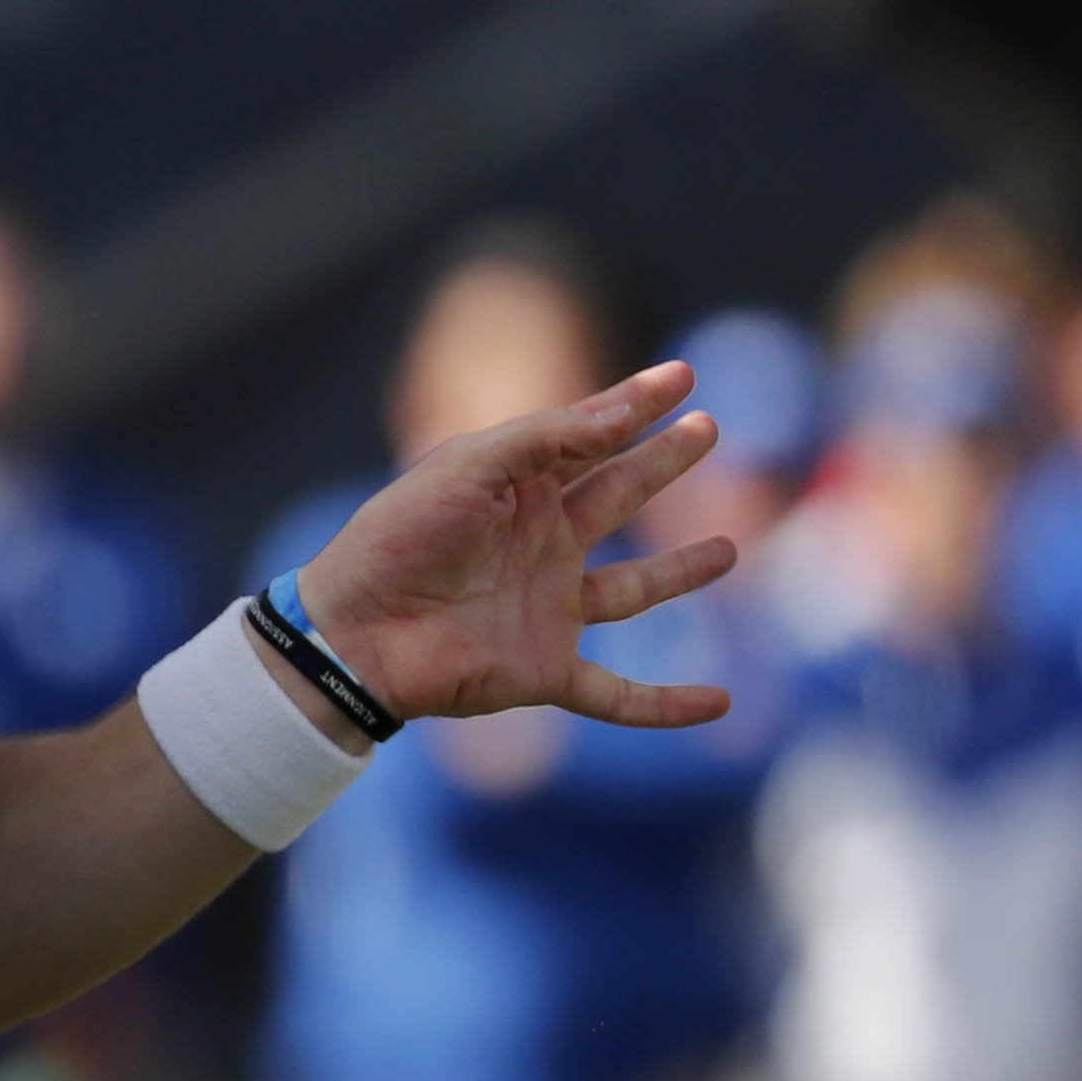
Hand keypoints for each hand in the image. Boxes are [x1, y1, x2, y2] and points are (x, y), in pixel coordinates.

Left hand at [299, 363, 736, 728]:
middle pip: (617, 497)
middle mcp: (538, 545)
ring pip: (632, 591)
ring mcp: (546, 610)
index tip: (682, 374)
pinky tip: (719, 704)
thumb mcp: (470, 467)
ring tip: (728, 549)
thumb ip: (547, 437)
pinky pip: (618, 696)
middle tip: (707, 426)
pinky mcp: (544, 671)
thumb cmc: (398, 539)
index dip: (635, 404)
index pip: (588, 437)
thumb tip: (622, 411)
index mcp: (515, 491)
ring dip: (680, 573)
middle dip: (662, 462)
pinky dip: (667, 707)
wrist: (352, 634)